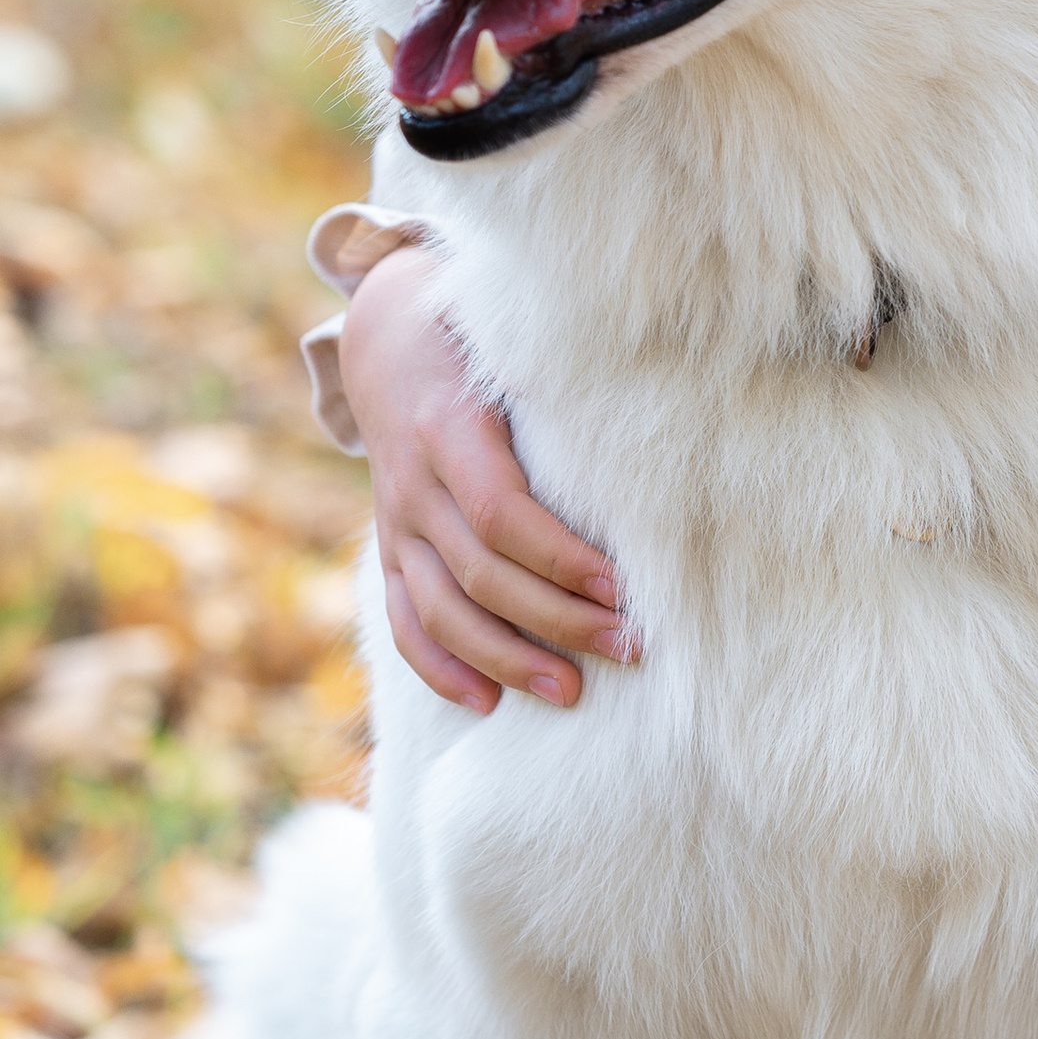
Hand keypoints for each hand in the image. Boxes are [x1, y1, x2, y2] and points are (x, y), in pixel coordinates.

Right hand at [338, 243, 624, 716]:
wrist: (384, 339)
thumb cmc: (475, 336)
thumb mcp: (508, 336)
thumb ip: (561, 372)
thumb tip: (653, 392)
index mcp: (448, 429)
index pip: (501, 515)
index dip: (560, 559)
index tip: (622, 588)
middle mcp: (413, 484)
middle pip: (481, 575)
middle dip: (557, 620)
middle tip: (629, 648)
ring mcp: (396, 522)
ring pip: (441, 611)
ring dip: (507, 659)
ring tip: (572, 692)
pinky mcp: (390, 547)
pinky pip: (404, 620)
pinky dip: (440, 667)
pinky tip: (487, 702)